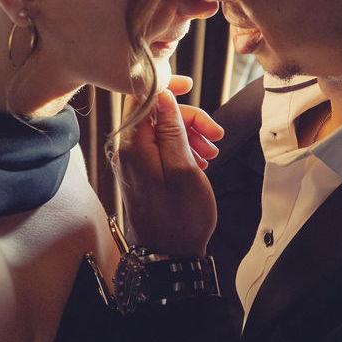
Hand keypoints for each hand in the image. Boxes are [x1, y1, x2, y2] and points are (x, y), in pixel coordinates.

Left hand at [116, 78, 223, 255]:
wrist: (169, 257)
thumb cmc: (180, 217)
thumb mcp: (183, 168)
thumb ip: (171, 129)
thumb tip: (163, 95)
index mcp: (132, 146)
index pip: (139, 96)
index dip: (163, 85)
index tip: (188, 84)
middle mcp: (126, 151)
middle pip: (155, 113)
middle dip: (187, 118)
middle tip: (215, 134)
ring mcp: (133, 163)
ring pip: (161, 131)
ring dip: (189, 135)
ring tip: (211, 152)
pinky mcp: (141, 173)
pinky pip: (160, 148)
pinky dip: (182, 149)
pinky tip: (200, 161)